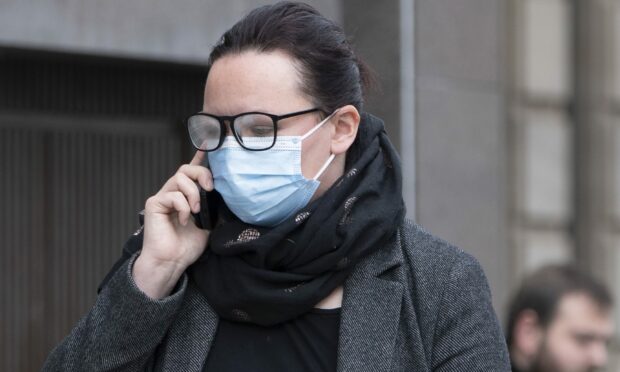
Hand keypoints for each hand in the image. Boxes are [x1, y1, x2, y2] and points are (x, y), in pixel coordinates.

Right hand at [133, 151, 212, 298]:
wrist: (172, 262)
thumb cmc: (187, 246)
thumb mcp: (209, 224)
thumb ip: (214, 208)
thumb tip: (230, 197)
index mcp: (187, 195)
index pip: (193, 171)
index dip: (201, 156)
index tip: (210, 143)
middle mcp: (174, 192)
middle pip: (186, 169)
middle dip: (202, 173)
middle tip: (210, 188)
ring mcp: (163, 197)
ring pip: (179, 178)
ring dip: (193, 193)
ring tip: (196, 211)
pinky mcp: (155, 203)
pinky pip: (172, 195)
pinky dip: (183, 206)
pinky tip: (184, 220)